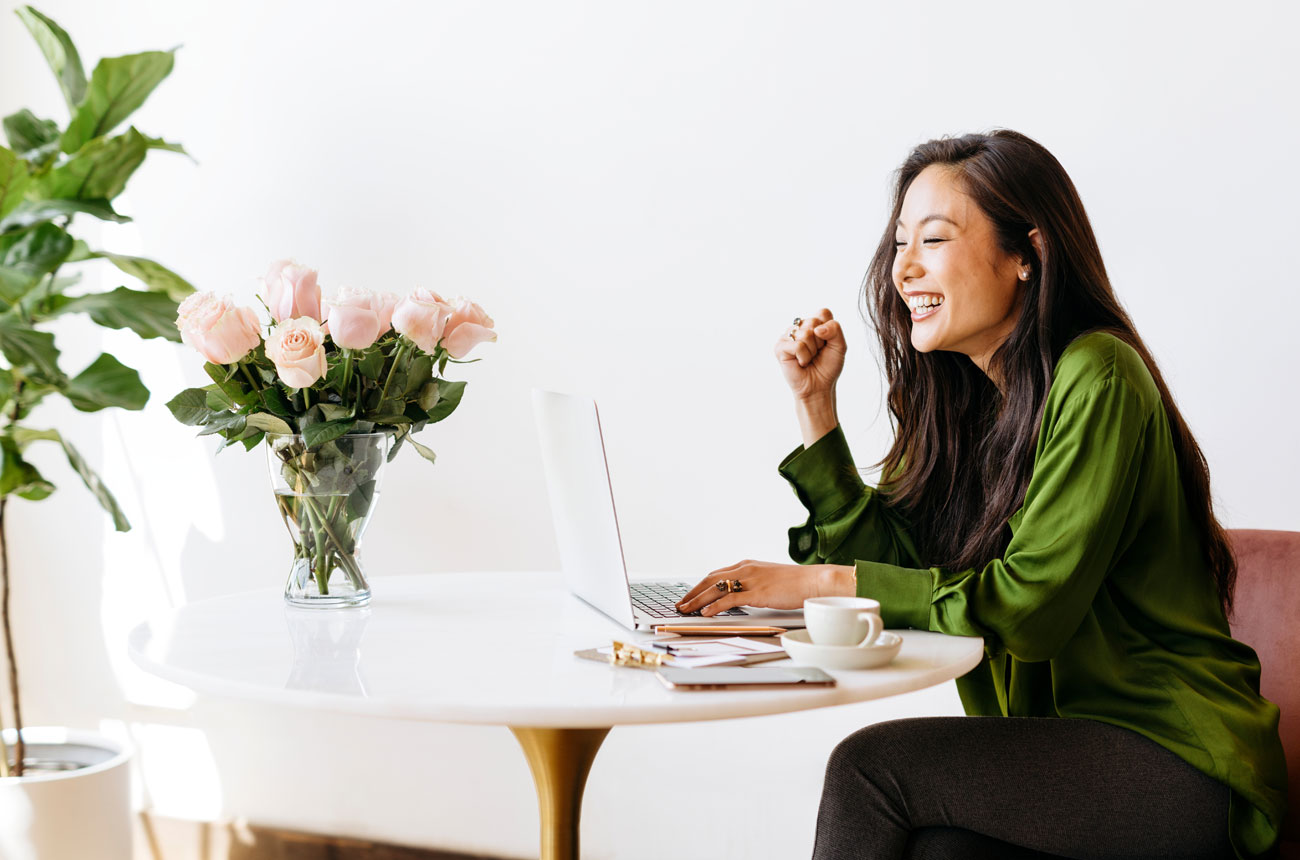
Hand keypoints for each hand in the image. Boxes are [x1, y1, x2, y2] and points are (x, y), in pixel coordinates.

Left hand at [676, 560, 855, 616]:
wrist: (814, 581)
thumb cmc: (797, 583)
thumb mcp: (770, 580)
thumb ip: (754, 585)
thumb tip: (743, 596)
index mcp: (748, 565)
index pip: (717, 574)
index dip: (700, 585)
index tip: (690, 595)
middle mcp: (746, 569)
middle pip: (710, 579)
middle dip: (692, 592)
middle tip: (680, 603)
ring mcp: (751, 579)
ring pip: (715, 588)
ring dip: (697, 600)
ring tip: (685, 610)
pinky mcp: (757, 592)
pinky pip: (729, 598)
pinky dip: (714, 606)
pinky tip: (705, 613)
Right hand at [775, 309, 846, 401]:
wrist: (819, 386)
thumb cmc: (827, 366)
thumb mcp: (840, 346)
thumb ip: (835, 330)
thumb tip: (817, 329)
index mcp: (813, 324)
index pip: (823, 312)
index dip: (829, 329)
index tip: (826, 343)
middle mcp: (799, 327)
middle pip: (814, 322)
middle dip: (820, 342)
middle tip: (817, 353)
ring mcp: (788, 336)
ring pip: (805, 334)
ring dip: (812, 351)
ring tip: (808, 358)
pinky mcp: (780, 347)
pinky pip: (797, 345)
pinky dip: (804, 357)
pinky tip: (801, 363)